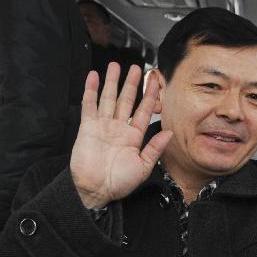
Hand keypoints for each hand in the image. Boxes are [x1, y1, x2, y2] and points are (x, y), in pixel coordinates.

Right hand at [70, 63, 171, 209]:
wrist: (97, 190)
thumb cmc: (120, 182)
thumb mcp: (143, 166)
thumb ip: (155, 148)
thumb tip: (169, 133)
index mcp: (134, 136)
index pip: (145, 110)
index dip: (150, 95)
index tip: (155, 81)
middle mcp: (119, 128)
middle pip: (127, 100)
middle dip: (131, 83)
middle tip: (136, 68)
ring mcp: (103, 126)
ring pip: (109, 98)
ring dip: (112, 82)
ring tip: (115, 65)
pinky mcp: (87, 128)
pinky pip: (89, 105)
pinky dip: (91, 91)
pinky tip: (94, 77)